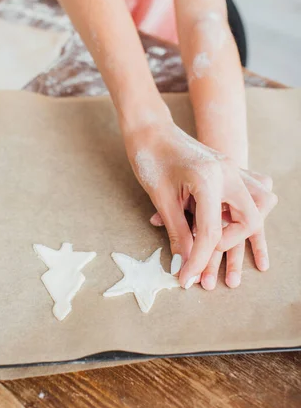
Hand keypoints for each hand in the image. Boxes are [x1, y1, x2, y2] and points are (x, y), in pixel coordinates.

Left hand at [151, 170, 273, 289]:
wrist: (149, 128)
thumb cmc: (150, 158)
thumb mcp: (161, 198)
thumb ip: (178, 232)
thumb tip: (185, 264)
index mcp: (209, 180)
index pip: (211, 233)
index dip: (198, 261)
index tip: (185, 279)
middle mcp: (228, 172)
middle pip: (248, 219)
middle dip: (228, 243)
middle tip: (204, 251)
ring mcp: (231, 168)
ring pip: (258, 202)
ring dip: (241, 225)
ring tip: (219, 240)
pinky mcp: (229, 168)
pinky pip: (251, 190)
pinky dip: (242, 208)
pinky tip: (229, 220)